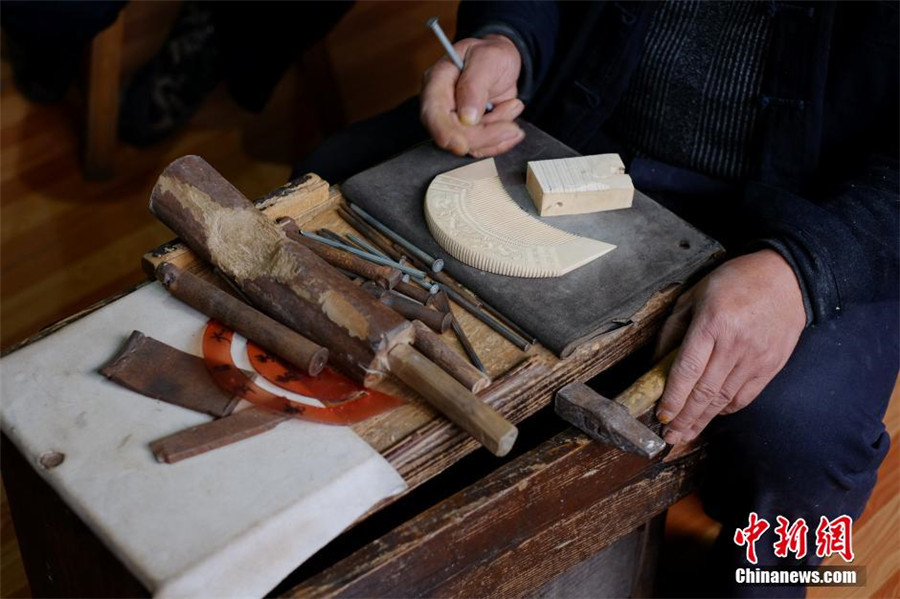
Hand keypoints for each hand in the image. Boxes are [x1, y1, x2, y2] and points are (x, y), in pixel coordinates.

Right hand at [420, 35, 524, 156]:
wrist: (504, 62)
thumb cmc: (492, 55)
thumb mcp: (487, 58)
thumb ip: (475, 85)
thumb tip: (466, 117)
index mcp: (437, 81)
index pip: (432, 112)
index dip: (444, 131)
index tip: (462, 145)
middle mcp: (441, 105)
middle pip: (453, 134)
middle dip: (485, 135)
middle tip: (512, 127)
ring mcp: (454, 121)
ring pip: (470, 145)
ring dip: (497, 134)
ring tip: (513, 106)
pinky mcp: (469, 132)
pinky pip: (481, 147)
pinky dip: (501, 141)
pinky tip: (513, 127)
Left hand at [655, 250, 806, 443]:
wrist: (786, 277)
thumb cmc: (734, 282)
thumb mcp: (694, 295)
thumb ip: (673, 329)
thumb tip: (657, 363)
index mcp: (712, 324)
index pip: (687, 370)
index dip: (673, 397)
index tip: (661, 415)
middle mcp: (734, 344)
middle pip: (704, 392)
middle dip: (684, 419)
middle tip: (669, 436)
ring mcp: (755, 358)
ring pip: (724, 399)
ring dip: (703, 420)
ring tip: (686, 434)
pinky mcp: (771, 365)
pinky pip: (745, 396)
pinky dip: (727, 409)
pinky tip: (713, 415)